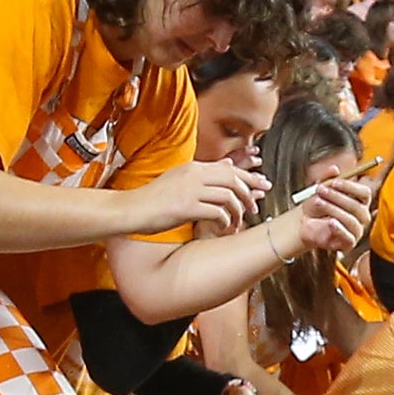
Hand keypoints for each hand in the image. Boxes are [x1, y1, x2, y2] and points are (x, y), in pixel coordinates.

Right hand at [136, 160, 263, 236]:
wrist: (130, 209)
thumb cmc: (153, 199)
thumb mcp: (179, 180)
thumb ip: (203, 175)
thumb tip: (228, 166)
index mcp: (193, 167)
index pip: (230, 168)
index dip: (249, 178)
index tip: (262, 186)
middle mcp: (194, 175)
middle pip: (234, 180)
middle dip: (249, 193)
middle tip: (256, 206)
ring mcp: (190, 190)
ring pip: (229, 196)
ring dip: (238, 211)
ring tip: (239, 221)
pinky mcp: (186, 207)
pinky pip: (217, 212)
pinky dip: (226, 221)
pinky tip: (224, 228)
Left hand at [281, 170, 371, 253]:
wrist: (304, 224)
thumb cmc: (316, 206)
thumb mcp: (319, 188)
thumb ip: (326, 178)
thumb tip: (334, 169)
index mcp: (360, 201)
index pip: (364, 193)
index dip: (351, 187)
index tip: (335, 182)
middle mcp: (361, 215)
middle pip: (358, 206)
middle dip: (338, 197)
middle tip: (321, 190)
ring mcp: (356, 230)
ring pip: (351, 220)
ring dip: (333, 210)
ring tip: (317, 203)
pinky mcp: (349, 243)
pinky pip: (349, 236)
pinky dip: (339, 229)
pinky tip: (329, 222)